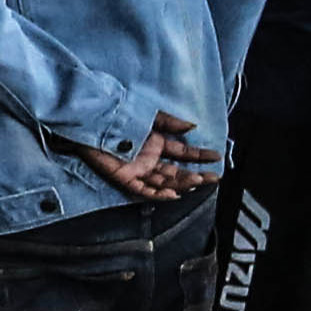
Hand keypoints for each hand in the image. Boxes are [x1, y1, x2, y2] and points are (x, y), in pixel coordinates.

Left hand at [77, 110, 220, 202]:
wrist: (94, 120)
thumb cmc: (119, 115)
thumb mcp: (150, 116)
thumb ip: (171, 122)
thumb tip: (193, 126)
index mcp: (155, 144)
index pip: (183, 153)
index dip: (200, 156)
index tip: (216, 157)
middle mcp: (148, 159)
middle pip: (176, 172)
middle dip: (195, 175)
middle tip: (212, 178)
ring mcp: (137, 169)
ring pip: (163, 182)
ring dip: (181, 184)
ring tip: (198, 182)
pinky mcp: (124, 177)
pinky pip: (143, 190)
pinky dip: (158, 194)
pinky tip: (174, 194)